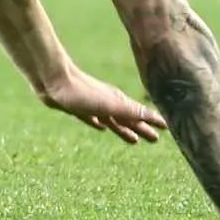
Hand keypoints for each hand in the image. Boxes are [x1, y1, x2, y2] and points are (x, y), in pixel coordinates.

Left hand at [38, 65, 165, 143]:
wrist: (52, 79)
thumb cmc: (82, 93)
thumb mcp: (110, 105)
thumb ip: (131, 112)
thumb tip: (156, 118)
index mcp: (117, 102)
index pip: (140, 114)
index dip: (153, 121)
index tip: (167, 127)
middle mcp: (107, 102)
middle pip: (128, 119)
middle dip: (142, 129)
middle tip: (155, 139)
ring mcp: (92, 105)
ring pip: (112, 120)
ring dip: (123, 130)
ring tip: (134, 140)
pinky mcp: (76, 108)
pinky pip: (92, 118)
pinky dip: (99, 124)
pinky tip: (100, 127)